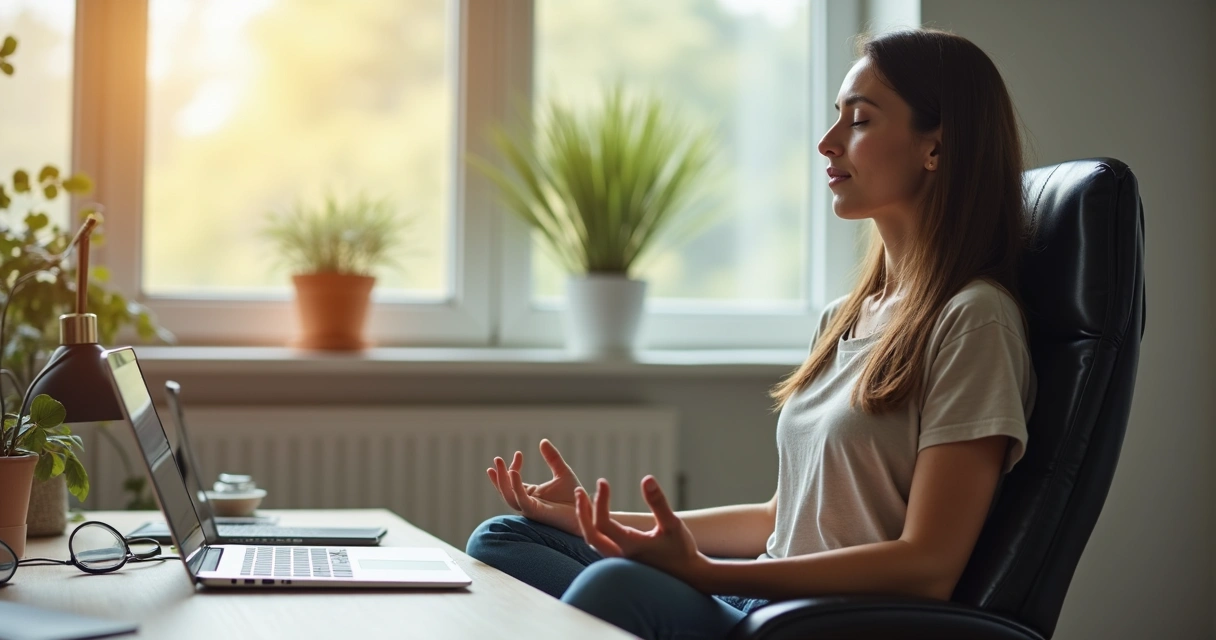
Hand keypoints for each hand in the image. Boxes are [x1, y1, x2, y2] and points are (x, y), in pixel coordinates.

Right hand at [487, 439, 583, 534]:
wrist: (585, 511)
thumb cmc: (574, 496)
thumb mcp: (562, 472)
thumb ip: (552, 458)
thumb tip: (542, 441)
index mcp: (531, 494)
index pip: (514, 481)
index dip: (513, 467)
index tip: (519, 453)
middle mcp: (527, 502)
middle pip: (506, 490)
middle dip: (499, 476)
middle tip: (496, 459)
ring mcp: (530, 508)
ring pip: (509, 496)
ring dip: (502, 481)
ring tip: (499, 464)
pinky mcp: (536, 512)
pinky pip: (521, 500)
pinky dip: (515, 487)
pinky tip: (513, 472)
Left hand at [574, 476, 711, 590]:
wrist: (688, 575)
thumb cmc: (681, 550)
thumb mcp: (672, 524)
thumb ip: (659, 503)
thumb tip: (647, 479)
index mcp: (629, 545)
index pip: (603, 522)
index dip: (599, 500)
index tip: (603, 482)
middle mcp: (619, 555)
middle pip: (590, 534)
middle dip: (582, 512)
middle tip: (579, 491)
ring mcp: (619, 560)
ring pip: (593, 541)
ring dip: (585, 521)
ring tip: (584, 501)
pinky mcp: (622, 561)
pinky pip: (600, 545)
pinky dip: (593, 529)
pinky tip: (597, 518)